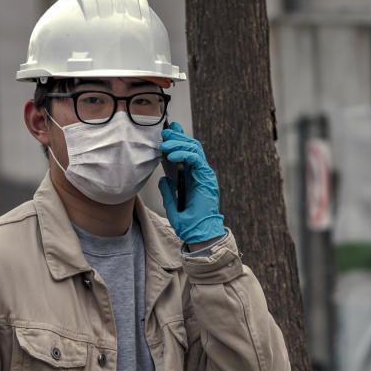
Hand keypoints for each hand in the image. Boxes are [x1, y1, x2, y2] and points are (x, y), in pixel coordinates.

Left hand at [158, 122, 225, 244]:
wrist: (201, 237)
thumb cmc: (190, 225)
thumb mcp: (173, 207)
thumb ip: (169, 192)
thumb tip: (164, 179)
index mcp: (194, 179)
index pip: (187, 154)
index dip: (178, 141)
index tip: (166, 135)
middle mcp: (201, 175)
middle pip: (192, 147)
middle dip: (178, 137)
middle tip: (165, 133)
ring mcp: (205, 176)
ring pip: (195, 149)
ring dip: (179, 143)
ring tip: (165, 144)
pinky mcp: (206, 179)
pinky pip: (196, 159)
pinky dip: (184, 154)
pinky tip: (172, 155)